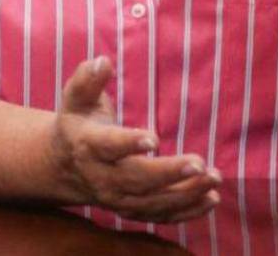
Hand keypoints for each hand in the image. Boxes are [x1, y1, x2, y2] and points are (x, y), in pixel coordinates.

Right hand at [48, 56, 220, 222]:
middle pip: (135, 180)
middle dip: (168, 174)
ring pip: (151, 203)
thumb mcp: (76, 98)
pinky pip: (159, 216)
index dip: (128, 143)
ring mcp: (117, 198)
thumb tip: (102, 62)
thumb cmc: (79, 121)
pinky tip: (211, 200)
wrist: (62, 165)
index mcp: (89, 146)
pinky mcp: (132, 209)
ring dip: (185, 194)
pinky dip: (186, 212)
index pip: (108, 146)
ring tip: (214, 180)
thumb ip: (87, 79)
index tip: (153, 138)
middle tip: (199, 163)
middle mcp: (102, 177)